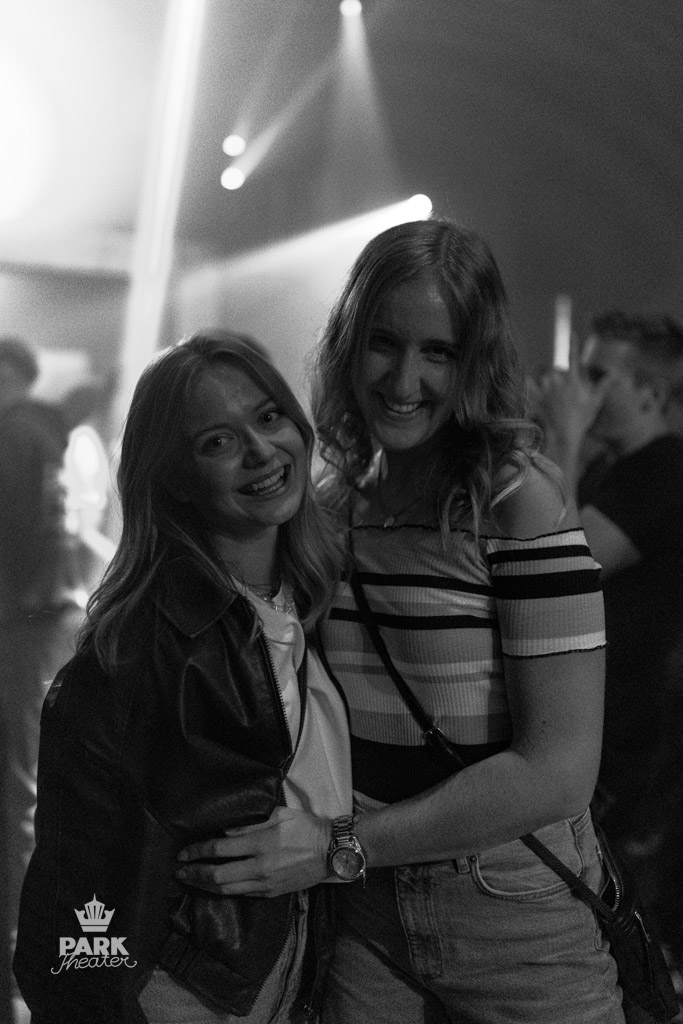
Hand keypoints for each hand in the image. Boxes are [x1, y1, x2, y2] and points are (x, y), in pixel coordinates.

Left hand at [175, 807, 331, 897]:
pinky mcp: (270, 893)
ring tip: (190, 881)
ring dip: (204, 886)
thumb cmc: (306, 827)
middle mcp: (260, 867)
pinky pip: (241, 894)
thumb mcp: (279, 815)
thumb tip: (225, 831)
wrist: (331, 852)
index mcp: (261, 844)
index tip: (183, 853)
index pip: (219, 849)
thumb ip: (250, 823)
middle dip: (194, 873)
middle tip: (179, 871)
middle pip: (217, 875)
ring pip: (226, 890)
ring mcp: (265, 883)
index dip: (197, 851)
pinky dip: (223, 891)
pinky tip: (214, 887)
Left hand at [536, 333, 607, 449]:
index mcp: (574, 381)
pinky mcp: (537, 399)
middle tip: (565, 393)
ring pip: (545, 379)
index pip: (574, 358)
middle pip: (557, 371)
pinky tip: (526, 381)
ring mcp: (547, 390)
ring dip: (548, 384)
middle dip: (559, 377)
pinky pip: (530, 387)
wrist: (565, 435)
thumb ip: (603, 386)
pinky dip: (528, 384)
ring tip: (554, 398)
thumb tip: (614, 375)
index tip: (572, 332)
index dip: (574, 345)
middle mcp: (559, 382)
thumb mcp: (595, 402)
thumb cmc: (582, 419)